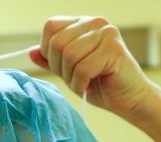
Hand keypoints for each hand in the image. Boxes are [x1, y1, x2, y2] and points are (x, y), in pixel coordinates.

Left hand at [30, 16, 152, 120]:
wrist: (129, 100)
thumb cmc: (100, 85)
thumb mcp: (69, 71)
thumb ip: (51, 60)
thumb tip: (31, 52)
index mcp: (83, 23)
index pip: (50, 27)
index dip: (48, 51)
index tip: (62, 67)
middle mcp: (95, 22)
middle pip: (56, 42)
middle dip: (59, 68)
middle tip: (75, 79)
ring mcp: (106, 33)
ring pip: (69, 56)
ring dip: (71, 78)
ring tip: (84, 83)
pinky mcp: (113, 50)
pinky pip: (82, 69)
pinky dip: (81, 84)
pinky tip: (90, 86)